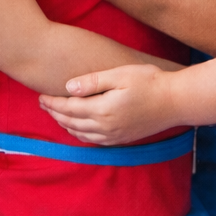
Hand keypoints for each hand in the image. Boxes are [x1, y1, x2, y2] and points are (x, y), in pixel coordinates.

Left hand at [38, 64, 179, 145]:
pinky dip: (79, 134)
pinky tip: (77, 127)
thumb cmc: (150, 82)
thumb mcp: (120, 74)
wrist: (175, 101)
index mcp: (103, 109)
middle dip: (54, 113)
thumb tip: (68, 88)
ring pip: (80, 134)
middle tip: (43, 104)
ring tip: (56, 114)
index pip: (69, 108)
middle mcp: (105, 127)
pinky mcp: (121, 138)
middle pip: (71, 122)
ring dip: (65, 125)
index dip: (53, 102)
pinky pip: (93, 140)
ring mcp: (114, 135)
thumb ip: (92, 82)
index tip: (41, 96)